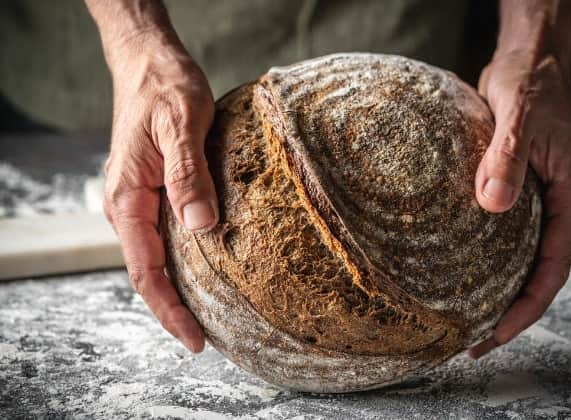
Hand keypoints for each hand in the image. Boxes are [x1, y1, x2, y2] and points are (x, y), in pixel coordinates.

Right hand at [102, 32, 216, 352]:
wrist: (149, 62)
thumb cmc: (164, 88)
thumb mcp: (181, 125)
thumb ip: (188, 176)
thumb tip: (203, 228)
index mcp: (127, 198)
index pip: (145, 271)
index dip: (169, 310)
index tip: (195, 339)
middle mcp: (127, 206)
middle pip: (148, 273)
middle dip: (174, 309)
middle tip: (210, 338)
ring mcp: (138, 200)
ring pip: (156, 257)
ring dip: (179, 288)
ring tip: (211, 315)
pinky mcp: (153, 190)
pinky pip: (164, 235)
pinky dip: (183, 260)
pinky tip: (207, 268)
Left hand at [468, 49, 570, 357]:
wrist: (530, 64)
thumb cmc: (533, 87)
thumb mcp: (520, 118)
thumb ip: (507, 159)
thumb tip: (492, 206)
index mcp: (570, 201)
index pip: (552, 270)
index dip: (525, 308)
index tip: (494, 334)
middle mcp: (556, 210)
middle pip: (537, 276)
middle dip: (508, 313)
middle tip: (471, 343)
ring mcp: (536, 204)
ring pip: (520, 261)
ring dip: (496, 292)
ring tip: (462, 320)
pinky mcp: (515, 194)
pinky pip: (504, 239)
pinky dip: (486, 262)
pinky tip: (458, 274)